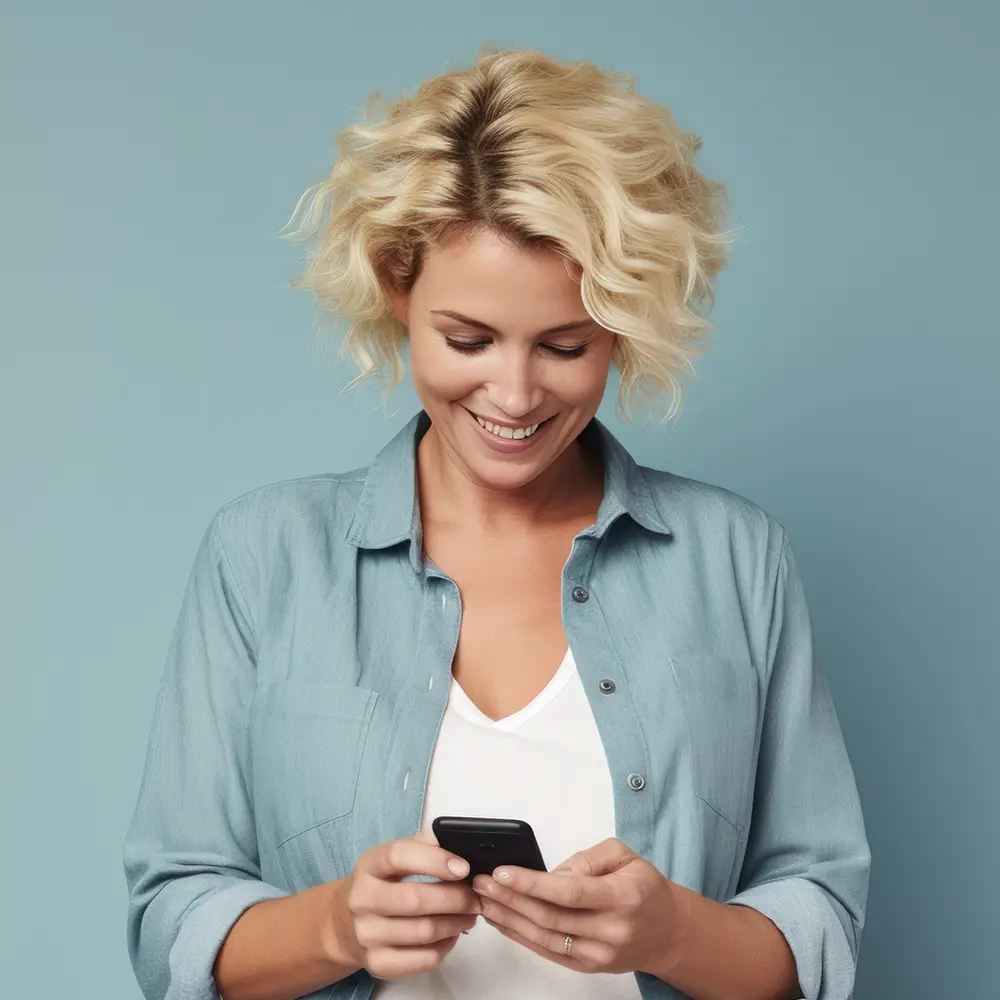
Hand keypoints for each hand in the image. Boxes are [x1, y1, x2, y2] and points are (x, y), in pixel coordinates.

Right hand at [327, 830, 482, 979]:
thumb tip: (457, 842)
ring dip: (457, 923)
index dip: (435, 861)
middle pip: (415, 900)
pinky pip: (424, 959)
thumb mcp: (393, 857)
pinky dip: (446, 946)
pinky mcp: (378, 964)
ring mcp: (367, 935)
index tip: (464, 868)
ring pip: (424, 932)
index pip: (400, 856)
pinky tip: (452, 934)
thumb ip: (423, 845)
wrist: (344, 924)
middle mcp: (362, 900)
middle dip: (455, 898)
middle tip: (475, 896)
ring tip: (470, 914)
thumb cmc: (380, 884)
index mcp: (369, 865)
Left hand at [472, 837, 687, 975]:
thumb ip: (587, 859)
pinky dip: (520, 936)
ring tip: (484, 900)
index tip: (503, 872)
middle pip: (550, 917)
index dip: (532, 883)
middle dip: (510, 898)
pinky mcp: (587, 966)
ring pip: (544, 938)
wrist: (667, 931)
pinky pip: (547, 952)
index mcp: (621, 897)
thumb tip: (551, 873)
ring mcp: (598, 954)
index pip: (569, 892)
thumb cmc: (645, 889)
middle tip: (483, 882)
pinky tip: (502, 921)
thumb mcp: (624, 856)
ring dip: (508, 919)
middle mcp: (610, 931)